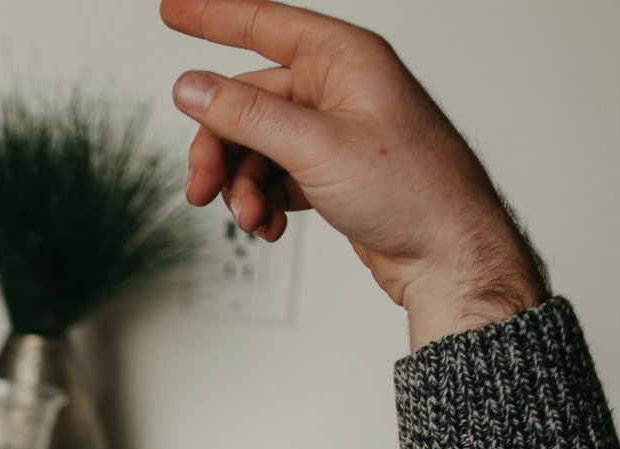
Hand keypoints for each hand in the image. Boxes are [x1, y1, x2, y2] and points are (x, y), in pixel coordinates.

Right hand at [159, 0, 545, 346]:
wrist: (447, 253)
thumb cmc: (414, 191)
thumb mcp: (317, 148)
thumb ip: (247, 115)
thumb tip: (193, 87)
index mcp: (344, 60)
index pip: (264, 23)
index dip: (213, 16)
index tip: (172, 8)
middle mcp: (338, 88)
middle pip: (247, 102)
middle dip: (221, 149)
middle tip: (203, 187)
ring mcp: (334, 130)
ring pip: (256, 144)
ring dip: (242, 185)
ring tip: (252, 217)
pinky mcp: (331, 169)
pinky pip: (274, 173)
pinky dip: (264, 199)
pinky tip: (271, 223)